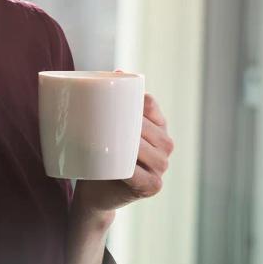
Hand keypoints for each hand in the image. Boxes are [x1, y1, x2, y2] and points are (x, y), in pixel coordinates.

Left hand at [72, 93, 174, 219]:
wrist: (96, 192)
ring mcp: (162, 167)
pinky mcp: (153, 186)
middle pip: (146, 126)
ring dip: (126, 146)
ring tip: (104, 143)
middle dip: (124, 123)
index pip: (149, 104)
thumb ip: (113, 101)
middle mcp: (166, 144)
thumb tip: (118, 71)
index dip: (131, 99)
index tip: (108, 97)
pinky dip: (129, 171)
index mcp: (159, 126)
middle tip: (97, 122)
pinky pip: (140, 175)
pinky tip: (118, 168)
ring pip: (143, 149)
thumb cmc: (102, 156)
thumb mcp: (109, 127)